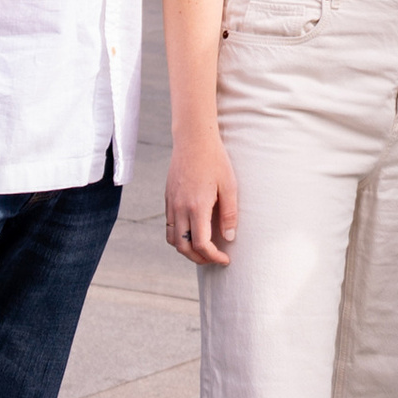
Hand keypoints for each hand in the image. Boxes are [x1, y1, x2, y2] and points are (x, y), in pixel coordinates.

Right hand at [165, 128, 238, 266]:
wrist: (193, 139)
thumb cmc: (215, 160)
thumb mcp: (229, 186)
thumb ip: (229, 214)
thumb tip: (229, 238)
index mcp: (197, 206)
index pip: (201, 244)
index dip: (213, 257)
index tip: (225, 259)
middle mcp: (180, 208)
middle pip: (183, 247)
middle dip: (198, 258)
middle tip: (214, 259)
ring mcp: (171, 203)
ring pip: (172, 239)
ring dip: (186, 250)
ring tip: (202, 249)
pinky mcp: (168, 198)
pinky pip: (169, 226)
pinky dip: (178, 237)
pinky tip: (192, 232)